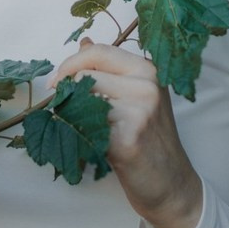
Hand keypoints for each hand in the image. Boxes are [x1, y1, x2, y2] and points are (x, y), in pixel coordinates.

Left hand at [49, 39, 202, 227]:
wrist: (172, 185)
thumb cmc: (149, 141)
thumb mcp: (136, 97)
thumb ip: (111, 70)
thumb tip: (84, 42)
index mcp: (148, 69)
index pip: (98, 51)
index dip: (70, 64)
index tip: (56, 83)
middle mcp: (147, 84)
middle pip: (85, 75)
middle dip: (67, 94)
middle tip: (65, 113)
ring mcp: (140, 110)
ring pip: (82, 99)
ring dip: (72, 116)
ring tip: (83, 131)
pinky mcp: (128, 137)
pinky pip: (86, 126)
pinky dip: (78, 135)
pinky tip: (89, 146)